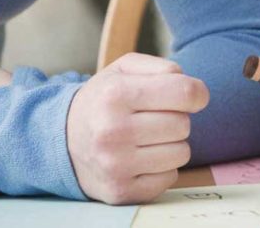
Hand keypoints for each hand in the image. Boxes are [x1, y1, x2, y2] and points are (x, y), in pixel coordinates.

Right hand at [66, 53, 209, 204]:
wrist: (62, 139)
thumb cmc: (104, 99)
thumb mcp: (124, 69)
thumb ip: (163, 67)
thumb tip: (195, 91)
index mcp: (116, 94)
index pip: (185, 93)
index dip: (197, 93)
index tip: (191, 97)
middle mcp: (112, 132)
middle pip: (184, 125)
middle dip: (176, 118)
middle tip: (153, 118)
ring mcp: (115, 165)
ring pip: (181, 153)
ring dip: (171, 144)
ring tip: (146, 138)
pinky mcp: (121, 191)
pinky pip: (170, 178)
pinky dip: (162, 168)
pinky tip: (140, 158)